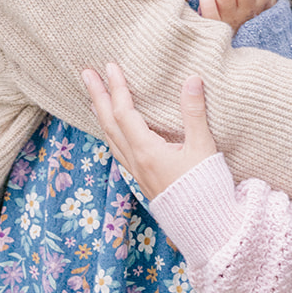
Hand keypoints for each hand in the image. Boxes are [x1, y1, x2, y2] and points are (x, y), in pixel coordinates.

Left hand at [82, 63, 216, 198]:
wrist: (204, 226)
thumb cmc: (205, 187)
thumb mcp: (203, 147)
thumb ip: (195, 112)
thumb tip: (192, 79)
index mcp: (147, 150)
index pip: (124, 112)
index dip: (117, 87)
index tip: (110, 66)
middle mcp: (136, 160)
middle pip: (109, 123)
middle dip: (98, 96)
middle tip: (86, 74)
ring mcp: (136, 171)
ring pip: (110, 138)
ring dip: (100, 114)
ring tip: (94, 97)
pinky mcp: (142, 178)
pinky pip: (118, 150)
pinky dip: (110, 132)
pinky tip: (113, 130)